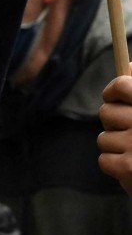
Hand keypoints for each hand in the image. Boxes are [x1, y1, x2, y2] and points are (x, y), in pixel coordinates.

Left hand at [99, 72, 131, 195]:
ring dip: (118, 147)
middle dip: (115, 123)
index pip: (121, 86)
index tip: (114, 97)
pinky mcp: (129, 168)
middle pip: (106, 112)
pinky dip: (116, 166)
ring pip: (104, 138)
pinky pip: (105, 160)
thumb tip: (129, 66)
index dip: (113, 91)